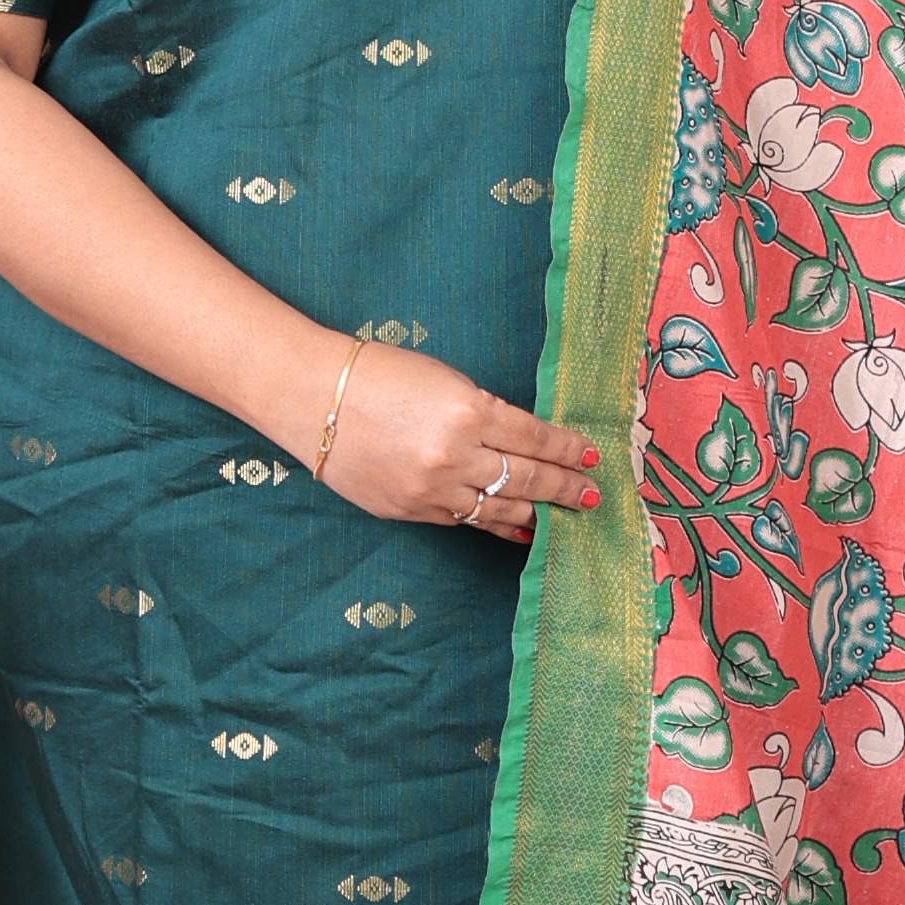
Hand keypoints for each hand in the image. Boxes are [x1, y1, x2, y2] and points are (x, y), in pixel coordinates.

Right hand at [311, 341, 600, 536]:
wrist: (312, 398)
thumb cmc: (378, 374)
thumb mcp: (445, 380)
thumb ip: (484, 412)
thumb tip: (521, 443)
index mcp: (469, 412)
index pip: (535, 438)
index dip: (568, 449)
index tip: (591, 456)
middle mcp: (456, 456)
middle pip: (528, 478)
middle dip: (566, 487)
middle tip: (593, 495)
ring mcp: (433, 490)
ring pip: (500, 509)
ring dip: (537, 513)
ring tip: (565, 516)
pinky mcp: (412, 511)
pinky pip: (465, 522)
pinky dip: (495, 526)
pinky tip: (517, 529)